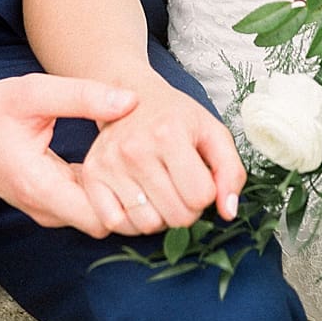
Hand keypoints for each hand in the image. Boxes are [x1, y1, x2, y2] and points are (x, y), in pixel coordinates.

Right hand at [0, 75, 138, 237]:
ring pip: (98, 218)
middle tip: (152, 164)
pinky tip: (115, 163)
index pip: (102, 218)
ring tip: (138, 161)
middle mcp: (45, 208)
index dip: (130, 198)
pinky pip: (86, 208)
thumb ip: (82, 96)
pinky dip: (104, 191)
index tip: (147, 169)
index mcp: (40, 186)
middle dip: (132, 199)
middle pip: (106, 222)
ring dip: (120, 195)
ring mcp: (47, 210)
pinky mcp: (50, 204)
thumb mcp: (33, 93)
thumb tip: (131, 101)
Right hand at [79, 79, 244, 237]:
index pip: (201, 197)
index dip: (205, 192)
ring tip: (159, 191)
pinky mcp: (91, 175)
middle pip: (177, 216)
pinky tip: (138, 201)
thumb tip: (227, 212)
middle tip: (179, 184)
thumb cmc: (175, 116)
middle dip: (186, 207)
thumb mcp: (213, 133)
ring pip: (148, 226)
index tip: (196, 175)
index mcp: (169, 133)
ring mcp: (109, 163)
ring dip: (159, 216)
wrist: (131, 95)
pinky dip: (131, 222)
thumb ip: (230, 172)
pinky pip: (115, 224)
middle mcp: (135, 148)